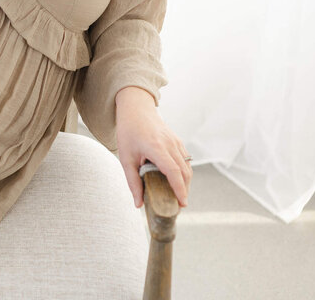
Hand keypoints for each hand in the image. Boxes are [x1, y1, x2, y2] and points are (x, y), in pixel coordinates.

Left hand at [114, 86, 190, 207]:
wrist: (136, 108)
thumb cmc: (129, 131)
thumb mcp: (126, 158)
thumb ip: (133, 181)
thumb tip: (138, 204)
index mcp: (156, 148)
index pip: (174, 172)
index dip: (180, 189)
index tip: (182, 204)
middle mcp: (170, 144)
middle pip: (184, 172)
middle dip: (184, 190)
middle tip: (179, 206)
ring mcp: (176, 141)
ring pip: (187, 166)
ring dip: (186, 182)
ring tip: (178, 196)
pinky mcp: (177, 141)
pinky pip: (186, 159)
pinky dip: (185, 172)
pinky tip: (178, 181)